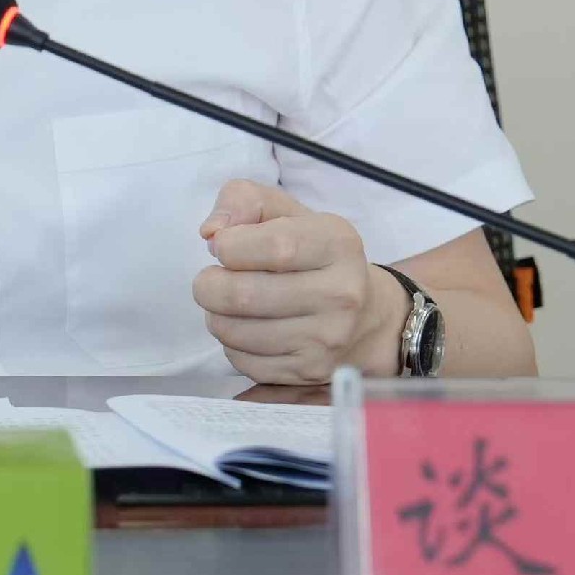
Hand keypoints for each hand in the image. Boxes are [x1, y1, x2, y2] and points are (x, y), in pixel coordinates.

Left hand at [192, 178, 400, 384]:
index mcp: (338, 244)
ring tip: (228, 303)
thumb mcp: (286, 211)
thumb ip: (244, 201)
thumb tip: (210, 232)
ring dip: (216, 316)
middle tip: (210, 279)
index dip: (231, 246)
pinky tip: (248, 328)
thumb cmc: (313, 254)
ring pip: (236, 332)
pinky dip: (231, 344)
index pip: (275, 247)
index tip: (221, 246)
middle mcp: (341, 294)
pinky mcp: (310, 372)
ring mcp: (328, 339)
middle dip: (209, 285)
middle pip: (245, 295)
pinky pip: (243, 362)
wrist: (365, 316)